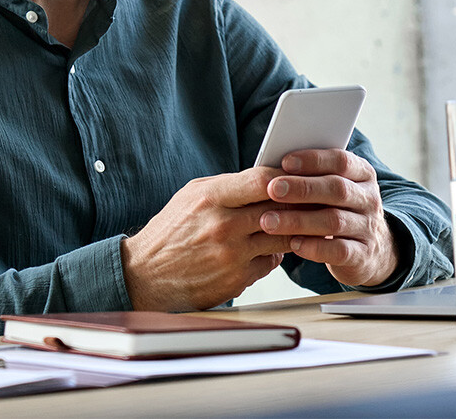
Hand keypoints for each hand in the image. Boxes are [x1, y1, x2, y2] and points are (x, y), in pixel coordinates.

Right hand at [122, 168, 291, 310]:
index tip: (297, 176)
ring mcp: (232, 255)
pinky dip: (274, 253)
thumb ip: (229, 186)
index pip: (262, 180)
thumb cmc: (171, 232)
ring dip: (293, 230)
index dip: (286, 177)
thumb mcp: (192, 196)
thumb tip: (268, 178)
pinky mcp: (237, 279)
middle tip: (311, 199)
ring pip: (282, 237)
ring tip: (298, 223)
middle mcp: (223, 226)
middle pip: (280, 208)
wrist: (144, 275)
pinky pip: (271, 261)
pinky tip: (269, 246)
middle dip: (298, 203)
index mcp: (211, 198)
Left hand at [258, 149, 399, 288]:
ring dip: (299, 220)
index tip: (285, 162)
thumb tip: (273, 169)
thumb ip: (311, 177)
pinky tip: (293, 244)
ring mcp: (368, 228)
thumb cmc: (338, 210)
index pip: (341, 161)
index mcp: (362, 174)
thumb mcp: (332, 189)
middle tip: (272, 189)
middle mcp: (369, 198)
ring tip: (269, 221)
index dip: (314, 160)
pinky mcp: (363, 255)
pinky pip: (339, 251)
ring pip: (335, 221)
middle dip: (302, 188)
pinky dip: (314, 248)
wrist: (370, 250)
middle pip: (337, 189)